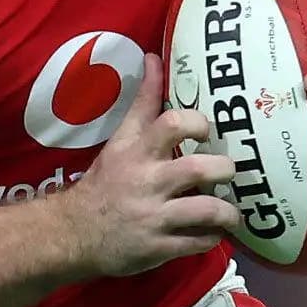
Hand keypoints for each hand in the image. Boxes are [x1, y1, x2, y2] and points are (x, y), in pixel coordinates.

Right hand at [59, 55, 240, 275]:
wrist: (74, 233)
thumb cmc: (106, 181)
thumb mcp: (120, 140)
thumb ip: (143, 102)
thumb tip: (155, 57)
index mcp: (137, 152)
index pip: (171, 124)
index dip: (198, 123)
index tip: (207, 131)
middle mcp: (146, 182)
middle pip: (198, 168)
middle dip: (223, 169)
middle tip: (227, 173)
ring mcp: (153, 217)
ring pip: (205, 209)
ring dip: (228, 211)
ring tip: (232, 211)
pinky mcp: (157, 248)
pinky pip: (197, 242)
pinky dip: (212, 238)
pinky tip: (214, 232)